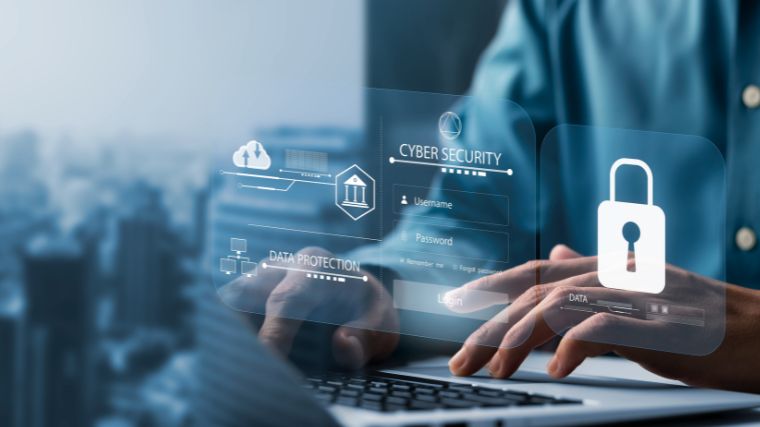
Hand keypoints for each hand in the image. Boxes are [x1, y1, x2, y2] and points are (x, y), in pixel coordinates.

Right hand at [218, 247, 398, 368]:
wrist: (354, 291)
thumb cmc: (365, 307)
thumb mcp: (381, 321)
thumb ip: (366, 336)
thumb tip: (343, 346)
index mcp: (316, 266)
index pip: (288, 298)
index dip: (275, 330)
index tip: (269, 358)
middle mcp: (281, 267)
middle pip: (245, 295)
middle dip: (239, 329)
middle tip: (250, 365)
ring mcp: (259, 280)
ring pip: (230, 305)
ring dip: (233, 334)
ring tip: (247, 365)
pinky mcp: (247, 296)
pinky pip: (228, 315)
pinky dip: (233, 337)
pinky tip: (245, 360)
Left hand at [447, 244, 759, 392]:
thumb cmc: (702, 321)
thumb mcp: (640, 293)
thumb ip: (593, 277)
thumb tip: (554, 255)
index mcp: (610, 266)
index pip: (539, 270)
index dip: (494, 283)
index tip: (455, 303)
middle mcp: (618, 274)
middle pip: (538, 292)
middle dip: (492, 326)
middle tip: (462, 360)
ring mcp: (641, 296)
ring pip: (560, 305)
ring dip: (520, 340)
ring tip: (498, 370)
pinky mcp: (663, 324)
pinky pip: (605, 327)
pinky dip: (573, 346)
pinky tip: (557, 371)